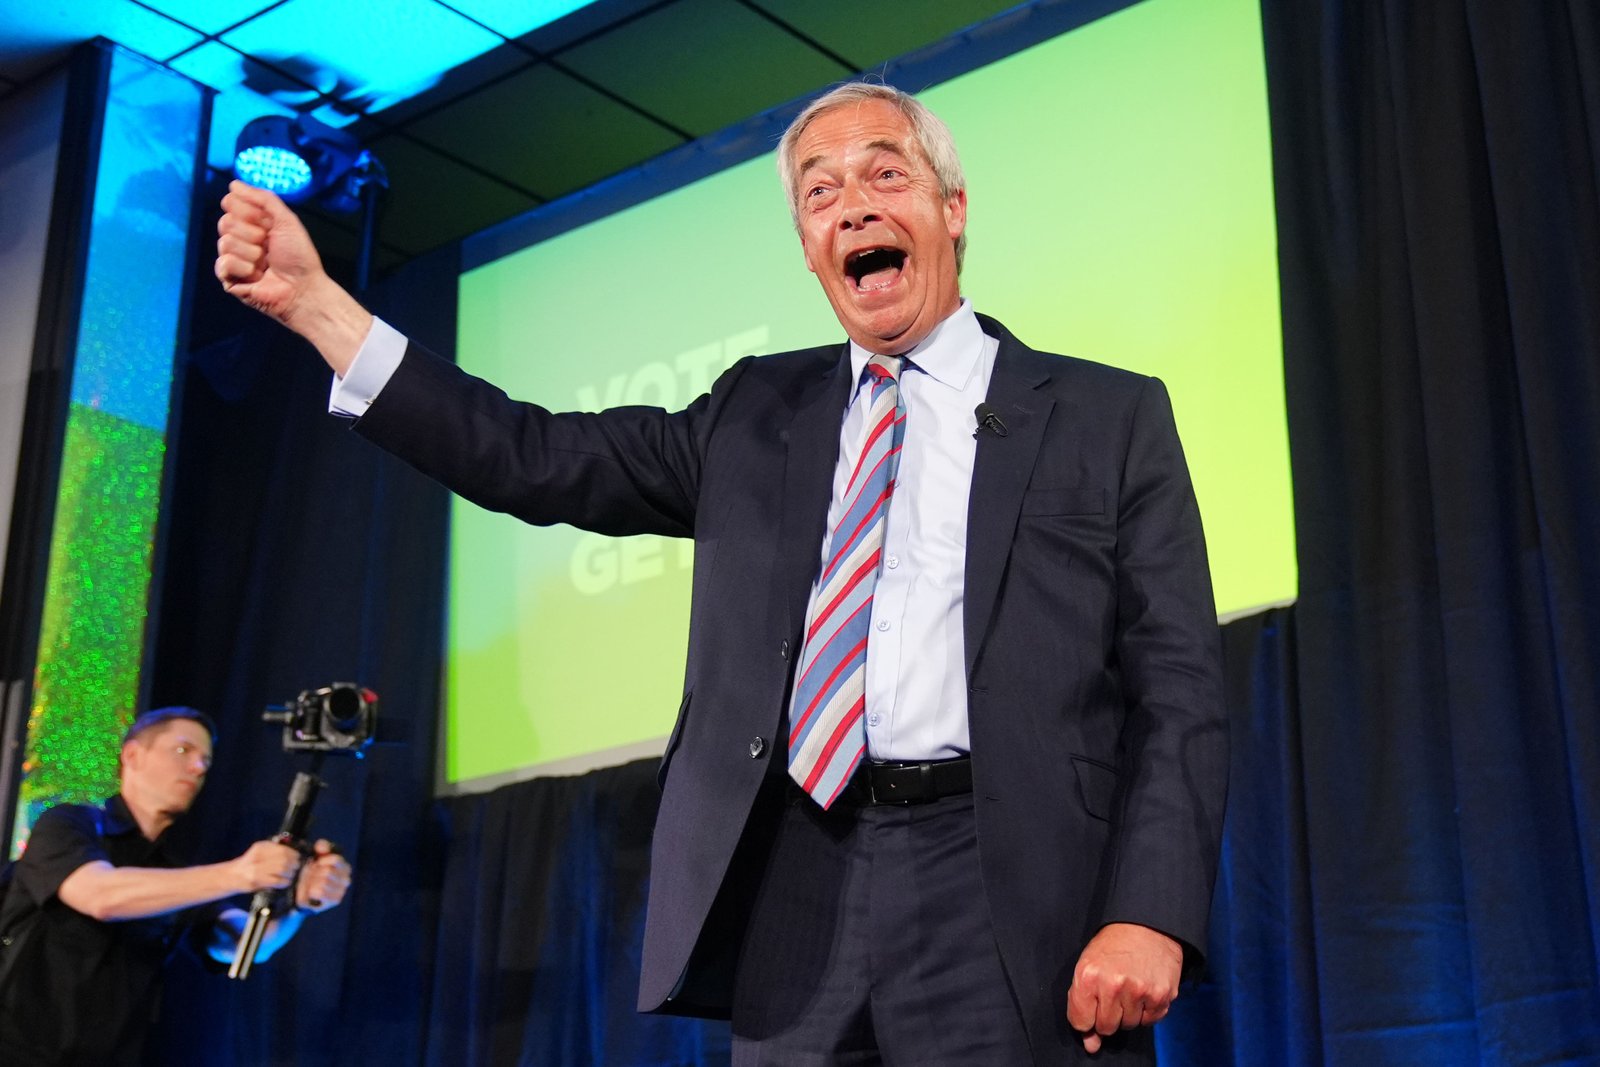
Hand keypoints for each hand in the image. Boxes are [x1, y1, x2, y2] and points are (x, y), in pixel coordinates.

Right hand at [214, 180, 371, 374]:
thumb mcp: (286, 220)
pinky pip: (223, 263)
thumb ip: (264, 199)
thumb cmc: (299, 257)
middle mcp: (240, 239)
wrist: (304, 288)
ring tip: (265, 264)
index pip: (231, 204)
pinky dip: (242, 267)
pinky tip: (256, 275)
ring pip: (224, 242)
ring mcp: (234, 259)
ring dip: (250, 252)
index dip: (248, 211)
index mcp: (252, 224)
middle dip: (251, 233)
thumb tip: (233, 184)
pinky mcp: (229, 278)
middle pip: (225, 222)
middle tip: (268, 246)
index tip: (267, 223)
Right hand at [232, 840, 301, 892]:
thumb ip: (273, 850)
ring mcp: (255, 869)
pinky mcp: (255, 881)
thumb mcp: (259, 852)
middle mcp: (257, 856)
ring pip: (281, 869)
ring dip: (290, 873)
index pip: (282, 848)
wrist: (231, 876)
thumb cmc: (249, 864)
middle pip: (284, 858)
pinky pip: (276, 880)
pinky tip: (284, 882)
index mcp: (260, 847)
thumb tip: (294, 852)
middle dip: (294, 863)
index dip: (293, 853)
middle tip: (296, 867)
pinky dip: (284, 882)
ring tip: (290, 875)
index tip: (297, 857)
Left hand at [294, 839, 351, 913]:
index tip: (317, 864)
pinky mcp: (335, 900)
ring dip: (313, 883)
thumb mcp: (316, 856)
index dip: (322, 861)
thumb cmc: (311, 872)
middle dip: (316, 873)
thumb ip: (322, 847)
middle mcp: (346, 879)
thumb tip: (321, 846)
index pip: (336, 860)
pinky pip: (320, 892)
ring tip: (312, 884)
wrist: (301, 892)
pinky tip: (312, 893)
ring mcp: (342, 890)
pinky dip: (312, 892)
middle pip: (328, 872)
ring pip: (324, 882)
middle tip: (313, 876)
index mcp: (344, 866)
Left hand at [1065, 922, 1182, 1052]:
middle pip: (1106, 1027)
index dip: (1085, 1018)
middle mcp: (1113, 985)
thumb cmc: (1112, 946)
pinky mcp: (1161, 996)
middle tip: (1113, 992)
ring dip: (1128, 1012)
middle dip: (1107, 1015)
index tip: (1091, 1007)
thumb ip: (1082, 1006)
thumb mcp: (1088, 966)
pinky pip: (1149, 1022)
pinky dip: (1146, 1011)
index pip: (1080, 1022)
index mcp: (1088, 976)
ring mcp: (1139, 991)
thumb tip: (1091, 1046)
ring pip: (1128, 1025)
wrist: (1147, 924)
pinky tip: (1144, 990)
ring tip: (1129, 987)